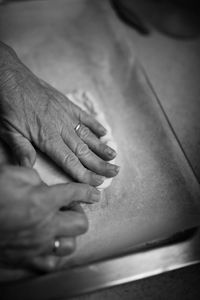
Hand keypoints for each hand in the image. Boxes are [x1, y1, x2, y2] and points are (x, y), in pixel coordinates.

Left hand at [0, 42, 118, 185]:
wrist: (11, 77)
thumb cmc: (8, 106)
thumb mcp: (9, 131)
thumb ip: (21, 151)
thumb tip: (29, 171)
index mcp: (47, 138)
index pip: (70, 161)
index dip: (85, 174)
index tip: (98, 182)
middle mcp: (61, 128)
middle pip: (83, 151)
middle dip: (100, 164)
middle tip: (114, 172)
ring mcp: (66, 115)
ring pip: (87, 135)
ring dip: (101, 147)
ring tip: (114, 156)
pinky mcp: (66, 104)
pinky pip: (84, 116)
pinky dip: (95, 125)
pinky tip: (104, 132)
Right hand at [0, 165, 99, 271]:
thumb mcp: (12, 175)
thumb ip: (34, 178)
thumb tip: (43, 185)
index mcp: (42, 202)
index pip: (75, 193)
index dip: (87, 191)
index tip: (93, 193)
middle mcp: (44, 226)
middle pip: (80, 223)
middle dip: (78, 213)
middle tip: (69, 208)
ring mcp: (36, 246)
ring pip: (69, 246)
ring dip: (68, 235)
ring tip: (59, 227)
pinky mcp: (25, 260)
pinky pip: (49, 263)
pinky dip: (52, 255)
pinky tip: (48, 246)